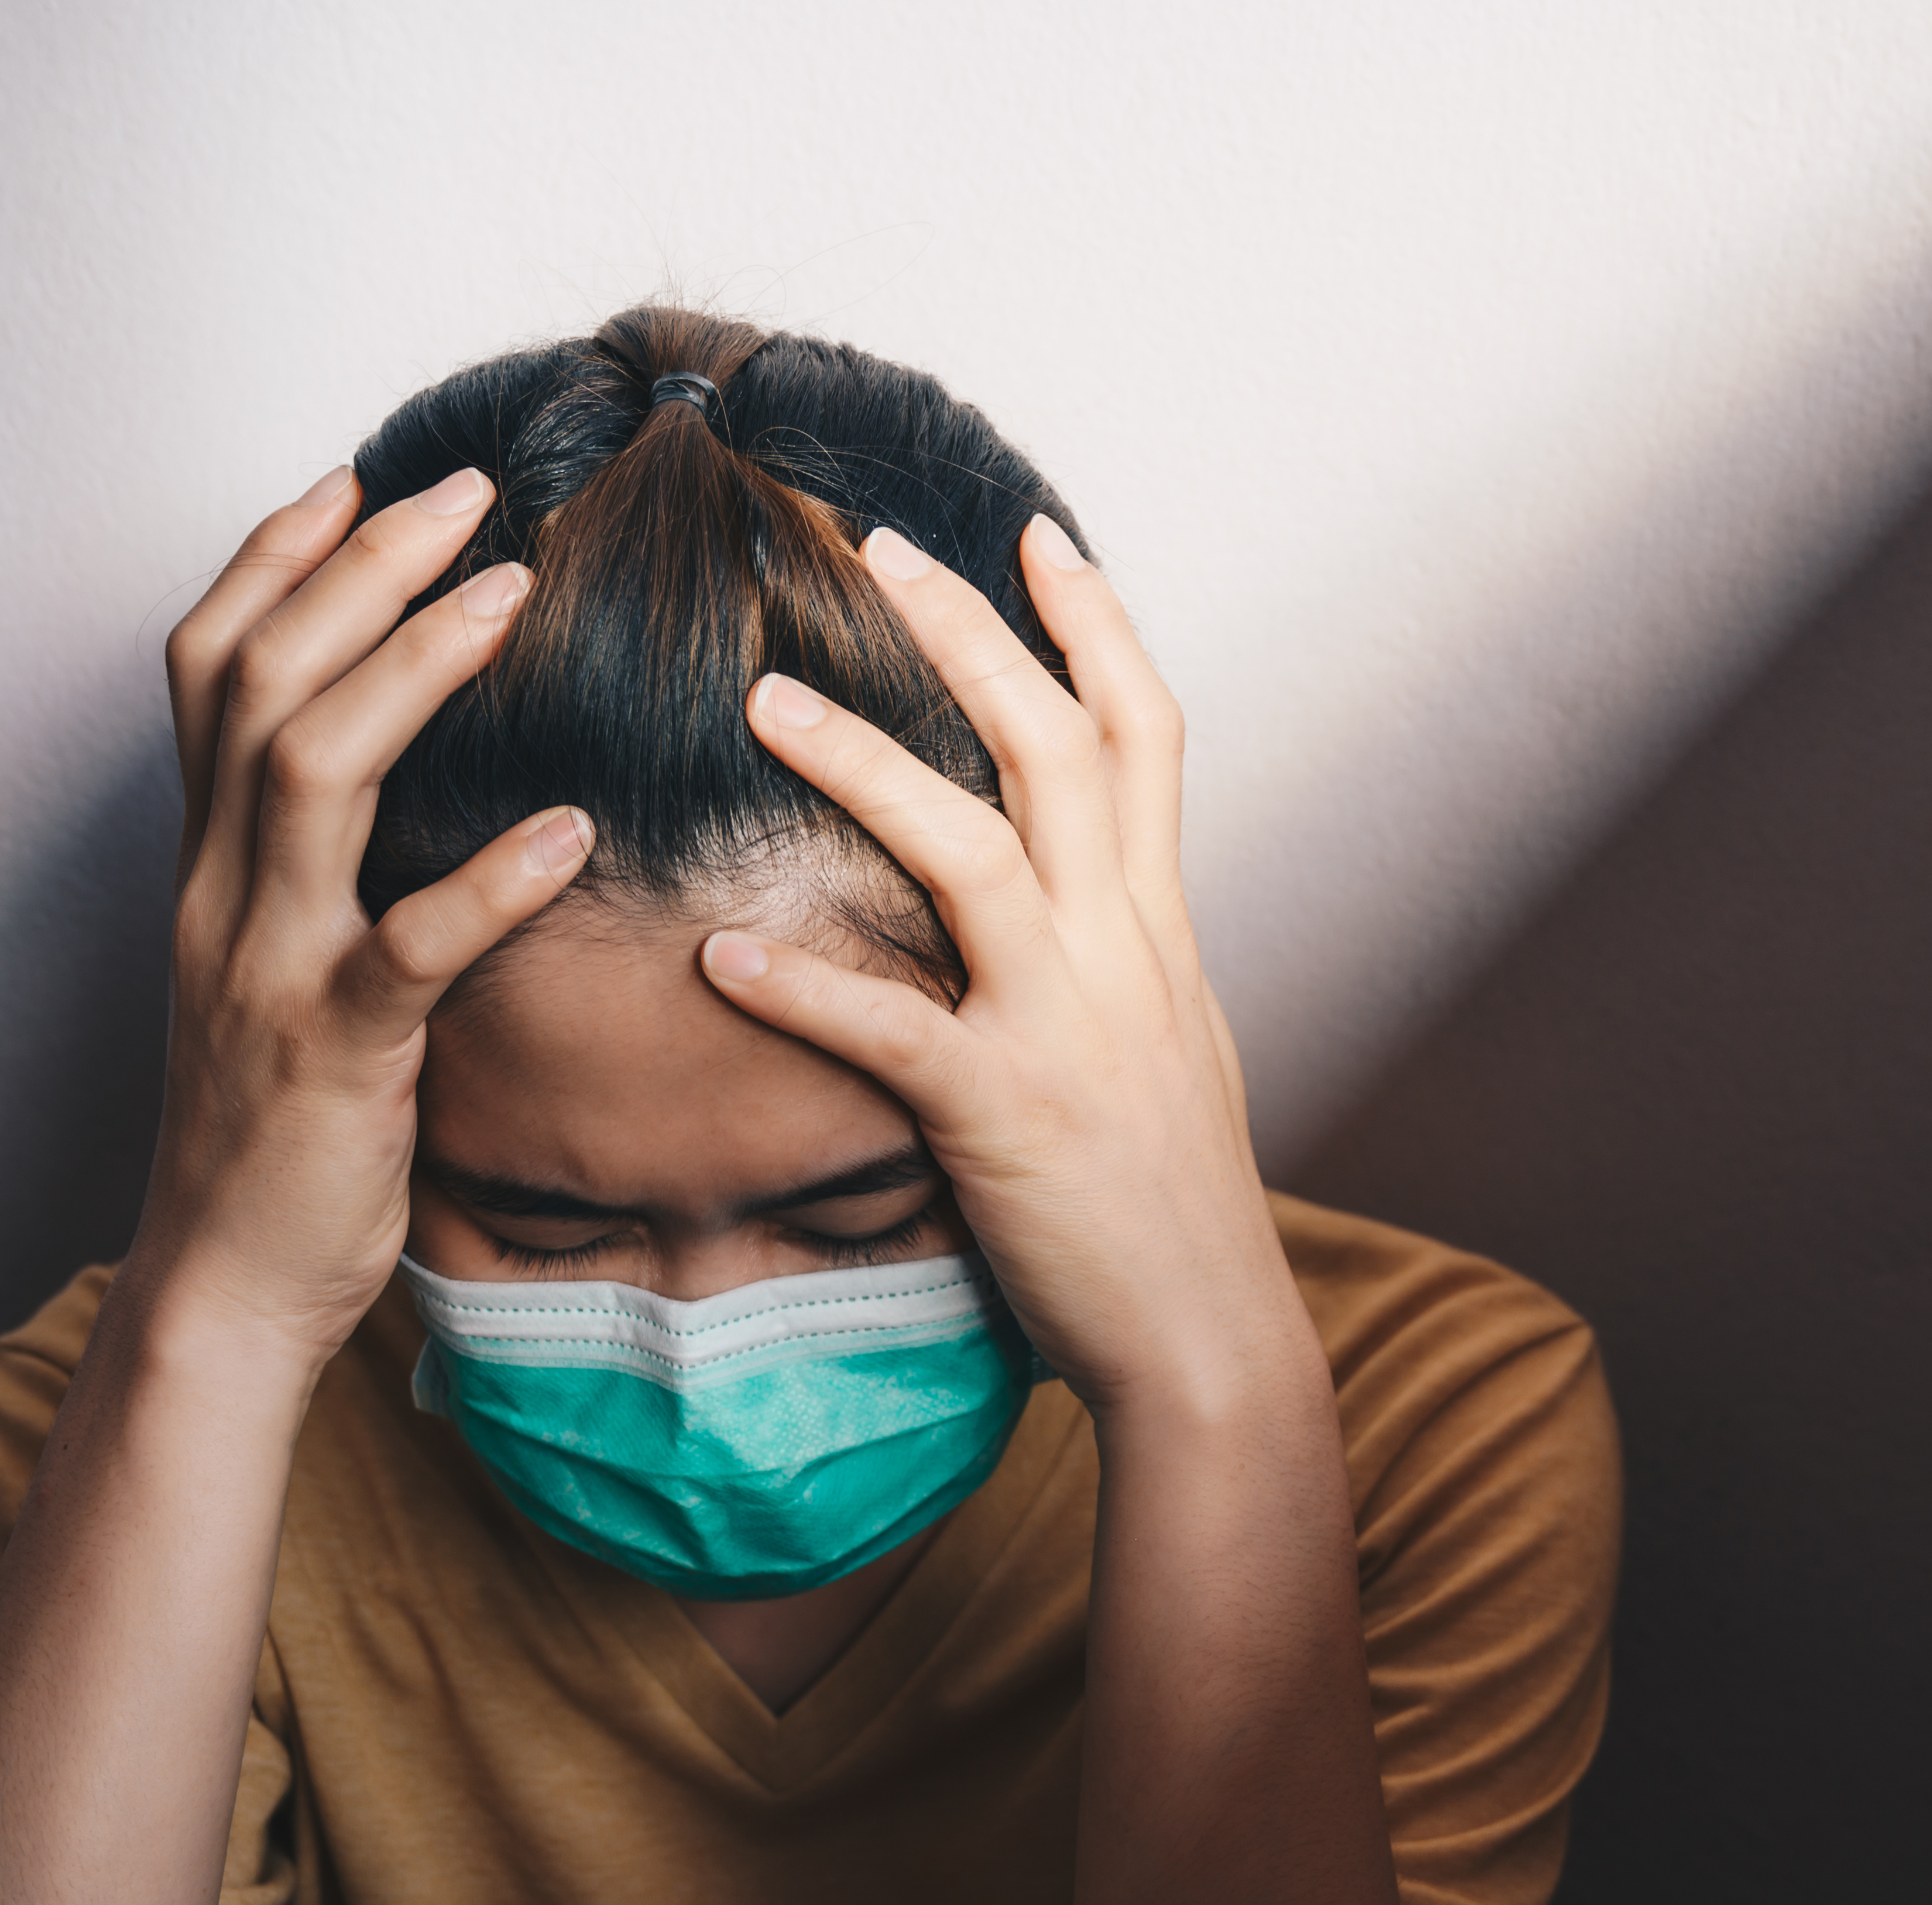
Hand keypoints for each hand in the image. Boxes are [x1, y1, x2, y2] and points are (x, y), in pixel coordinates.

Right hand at [142, 465, 591, 1366]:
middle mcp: (221, 892)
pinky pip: (408, 951)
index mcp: (211, 866)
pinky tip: (569, 829)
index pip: (210, 667)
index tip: (357, 475)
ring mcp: (269, 968)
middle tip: (466, 492)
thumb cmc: (280, 1121)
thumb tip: (406, 772)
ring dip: (413, 671)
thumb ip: (321, 868)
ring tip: (510, 595)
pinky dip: (485, 881)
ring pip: (311, 774)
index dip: (273, 558)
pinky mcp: (336, 1054)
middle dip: (357, 570)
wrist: (227, 1280)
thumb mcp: (284, 964)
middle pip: (262, 680)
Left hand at [700, 516, 1299, 1414]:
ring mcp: (1068, 1031)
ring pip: (973, 854)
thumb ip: (1123, 963)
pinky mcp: (1005, 1118)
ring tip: (763, 701)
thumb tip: (1083, 900)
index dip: (1097, 625)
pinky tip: (721, 959)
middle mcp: (1124, 954)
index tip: (1036, 535)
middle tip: (878, 545)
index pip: (1145, 734)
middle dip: (974, 636)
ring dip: (864, 767)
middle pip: (1057, 749)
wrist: (1210, 1342)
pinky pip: (895, 1033)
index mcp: (1159, 931)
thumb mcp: (1170, 1052)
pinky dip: (807, 989)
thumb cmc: (1174, 1208)